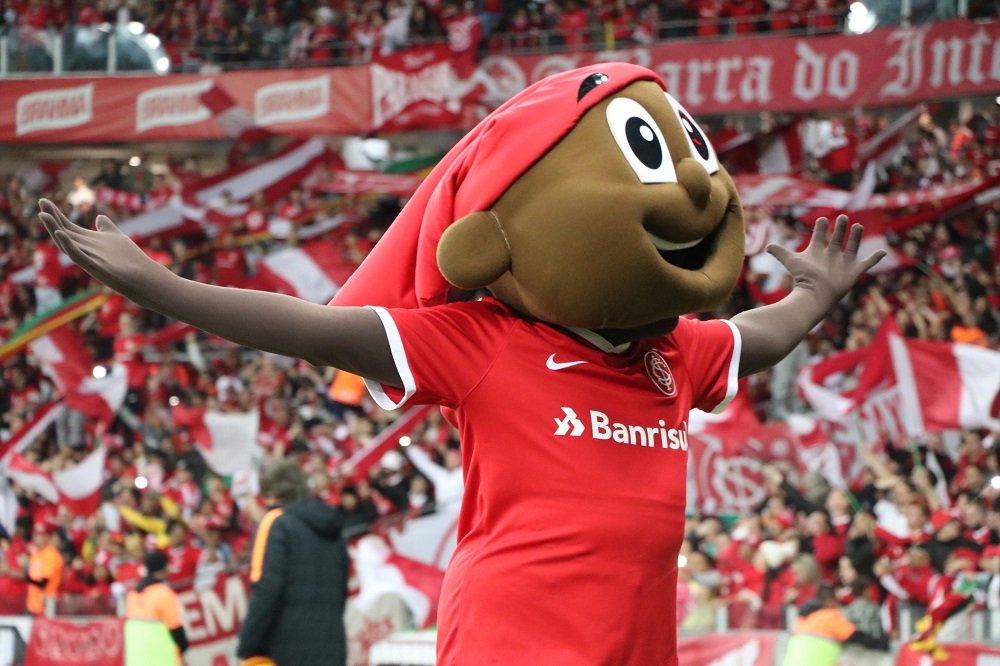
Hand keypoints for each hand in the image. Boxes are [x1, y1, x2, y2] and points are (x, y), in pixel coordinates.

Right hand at [37, 199, 171, 306]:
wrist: (142, 276)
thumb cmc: (129, 258)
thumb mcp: (115, 237)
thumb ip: (106, 227)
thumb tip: (99, 216)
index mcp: (87, 241)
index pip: (67, 226)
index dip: (56, 214)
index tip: (44, 200)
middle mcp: (83, 249)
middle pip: (62, 232)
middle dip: (51, 218)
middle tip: (41, 201)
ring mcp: (87, 258)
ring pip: (66, 243)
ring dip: (54, 229)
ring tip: (44, 216)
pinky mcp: (94, 267)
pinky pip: (77, 255)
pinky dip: (68, 245)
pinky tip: (61, 233)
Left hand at [766, 215, 885, 303]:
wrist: (816, 293)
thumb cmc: (803, 278)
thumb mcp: (791, 261)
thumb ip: (779, 252)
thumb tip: (766, 247)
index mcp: (817, 252)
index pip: (819, 236)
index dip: (820, 228)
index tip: (822, 220)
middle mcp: (830, 256)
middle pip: (836, 238)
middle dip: (839, 228)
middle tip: (842, 217)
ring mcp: (843, 263)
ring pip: (851, 246)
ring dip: (855, 236)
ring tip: (857, 225)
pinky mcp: (853, 271)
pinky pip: (867, 263)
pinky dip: (875, 259)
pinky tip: (883, 252)